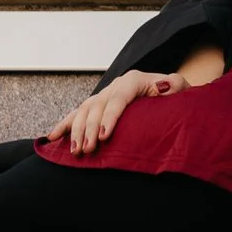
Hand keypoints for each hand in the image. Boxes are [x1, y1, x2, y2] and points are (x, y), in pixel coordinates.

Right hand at [57, 46, 222, 153]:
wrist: (167, 92)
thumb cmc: (173, 94)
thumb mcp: (179, 88)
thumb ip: (174, 85)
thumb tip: (161, 86)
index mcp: (132, 81)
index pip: (118, 100)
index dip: (109, 118)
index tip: (103, 137)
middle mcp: (114, 86)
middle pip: (96, 107)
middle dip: (89, 129)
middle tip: (88, 150)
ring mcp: (103, 96)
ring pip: (83, 111)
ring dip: (75, 131)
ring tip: (75, 151)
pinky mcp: (96, 105)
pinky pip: (76, 114)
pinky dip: (64, 125)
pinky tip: (52, 138)